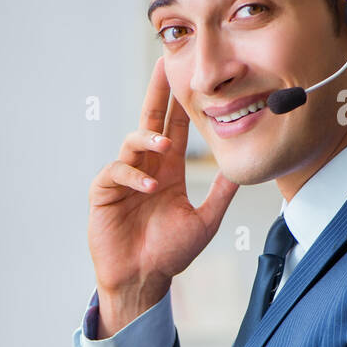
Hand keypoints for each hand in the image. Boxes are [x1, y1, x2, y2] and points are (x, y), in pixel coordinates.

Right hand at [88, 55, 238, 333]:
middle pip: (151, 122)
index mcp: (169, 171)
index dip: (179, 102)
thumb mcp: (205, 220)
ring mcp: (124, 179)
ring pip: (132, 143)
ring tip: (164, 148)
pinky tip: (148, 187)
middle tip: (163, 66)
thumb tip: (242, 167)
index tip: (184, 74)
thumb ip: (221, 193)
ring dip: (148, 141)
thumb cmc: (170, 254)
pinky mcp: (104, 193)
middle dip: (157, 94)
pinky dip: (132, 175)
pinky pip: (116, 172)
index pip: (175, 128)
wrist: (142, 280)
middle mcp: (146, 168)